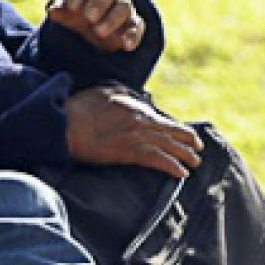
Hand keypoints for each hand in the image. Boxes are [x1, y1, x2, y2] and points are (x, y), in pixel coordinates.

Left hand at [45, 0, 144, 51]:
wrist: (89, 22)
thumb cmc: (74, 10)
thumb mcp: (64, 9)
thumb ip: (59, 8)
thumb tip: (53, 11)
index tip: (72, 7)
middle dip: (99, 3)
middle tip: (88, 17)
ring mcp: (123, 6)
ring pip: (124, 7)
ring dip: (112, 19)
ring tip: (98, 32)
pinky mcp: (131, 24)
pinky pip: (137, 26)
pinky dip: (133, 35)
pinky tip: (126, 46)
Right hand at [64, 87, 200, 175]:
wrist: (66, 126)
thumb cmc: (78, 109)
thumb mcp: (102, 91)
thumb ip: (121, 93)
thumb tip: (131, 97)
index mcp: (134, 106)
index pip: (159, 118)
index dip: (171, 127)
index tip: (178, 133)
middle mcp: (141, 120)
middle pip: (171, 131)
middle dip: (188, 140)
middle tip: (198, 147)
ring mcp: (138, 136)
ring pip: (170, 146)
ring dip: (185, 155)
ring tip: (195, 162)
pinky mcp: (132, 153)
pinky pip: (159, 160)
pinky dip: (173, 166)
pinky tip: (182, 173)